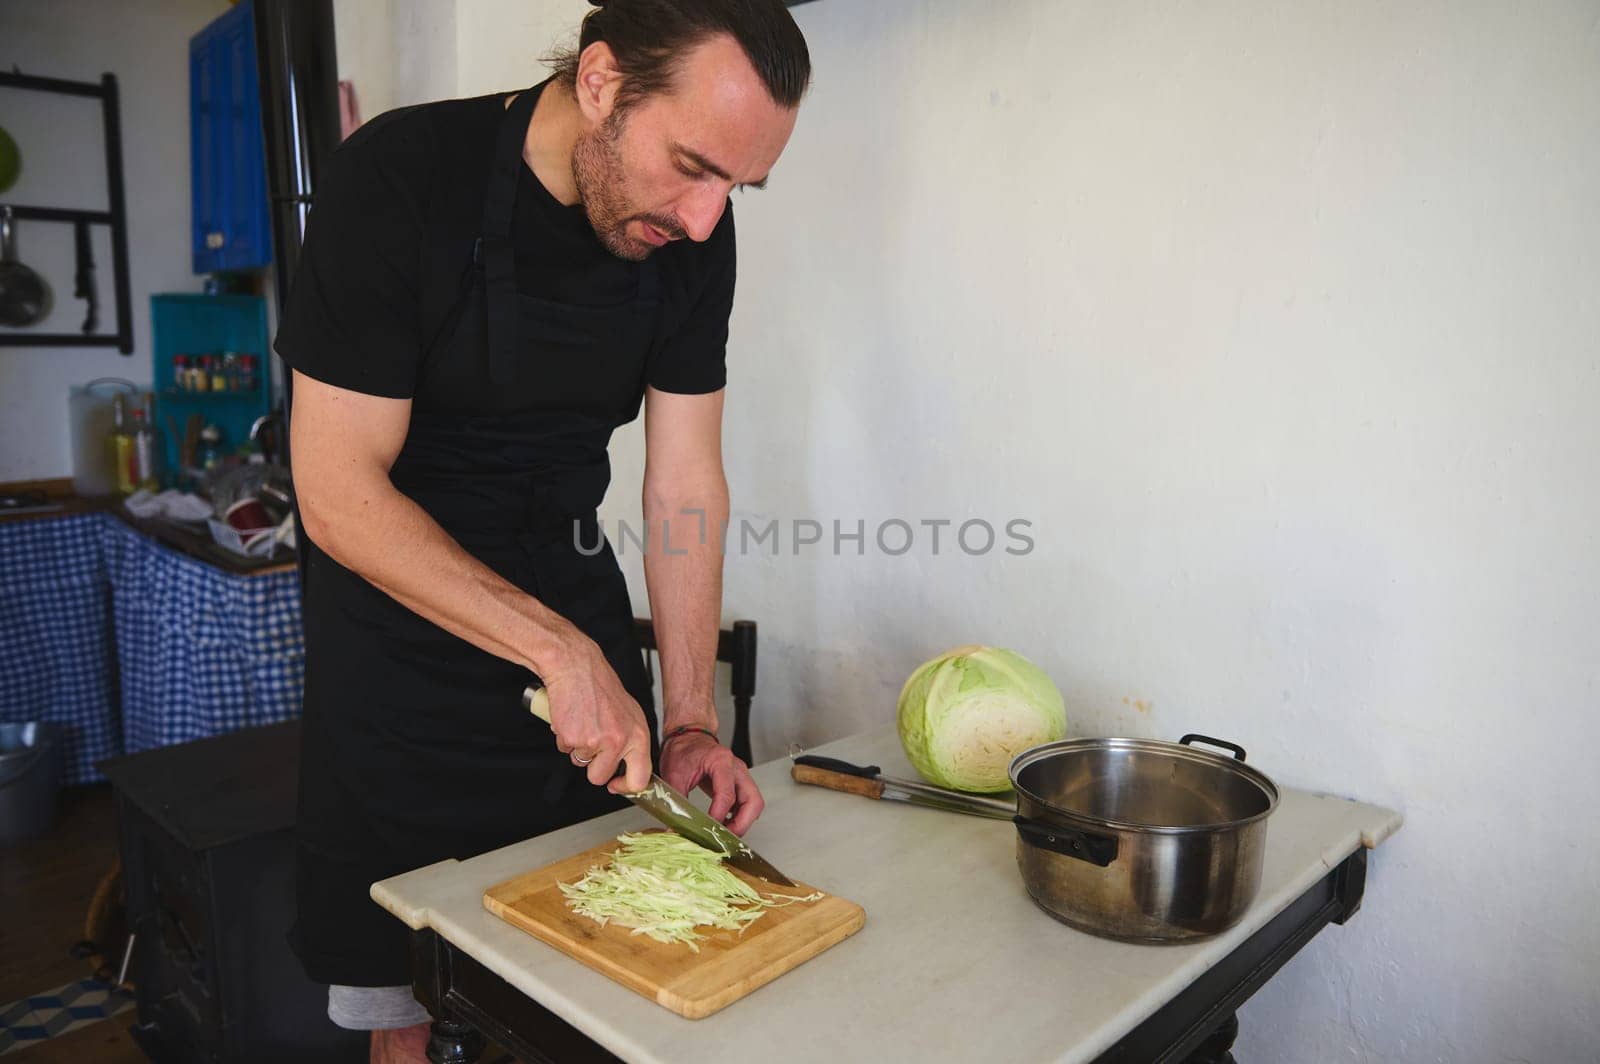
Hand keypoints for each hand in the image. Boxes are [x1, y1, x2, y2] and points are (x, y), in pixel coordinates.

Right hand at [543, 636, 653, 793]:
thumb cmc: (600, 687)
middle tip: (591, 745)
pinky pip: (564, 749)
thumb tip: (630, 767)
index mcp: (638, 735)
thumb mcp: (629, 714)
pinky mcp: (573, 737)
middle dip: (591, 766)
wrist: (577, 667)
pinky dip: (565, 737)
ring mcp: (595, 741)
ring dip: (577, 748)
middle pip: (600, 776)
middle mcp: (619, 740)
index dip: (624, 787)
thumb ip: (631, 741)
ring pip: (580, 763)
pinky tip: (572, 718)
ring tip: (583, 722)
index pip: (640, 778)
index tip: (615, 785)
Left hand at [658, 731, 764, 835]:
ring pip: (754, 803)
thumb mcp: (674, 775)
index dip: (719, 816)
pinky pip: (748, 803)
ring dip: (744, 822)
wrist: (687, 737)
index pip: (727, 794)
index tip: (709, 829)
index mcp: (721, 761)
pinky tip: (726, 825)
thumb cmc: (682, 750)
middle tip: (725, 837)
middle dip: (742, 823)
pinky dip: (741, 817)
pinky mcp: (739, 782)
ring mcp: (740, 775)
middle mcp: (736, 768)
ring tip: (725, 834)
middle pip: (753, 800)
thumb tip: (675, 828)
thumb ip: (676, 802)